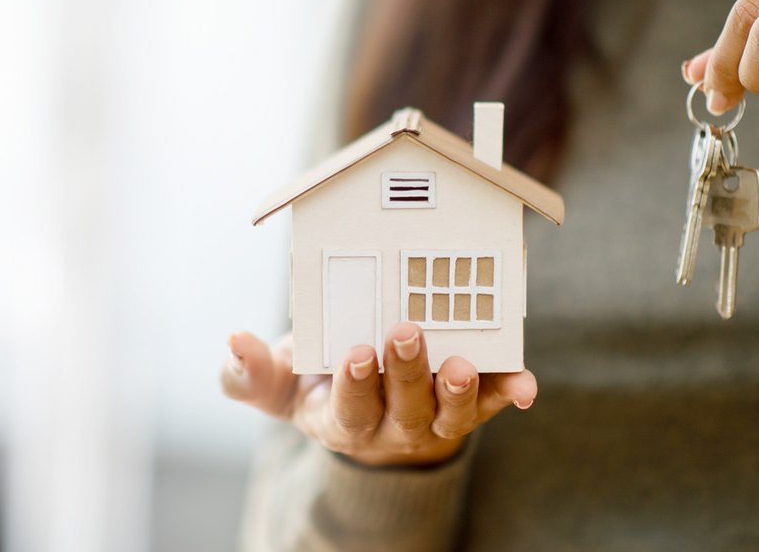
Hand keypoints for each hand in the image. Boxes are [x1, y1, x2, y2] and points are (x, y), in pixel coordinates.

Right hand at [220, 323, 537, 466]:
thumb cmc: (317, 382)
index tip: (355, 352)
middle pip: (404, 408)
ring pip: (451, 414)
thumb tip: (233, 342)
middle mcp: (394, 426)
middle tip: (403, 331)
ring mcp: (436, 418)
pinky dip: (510, 392)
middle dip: (405, 371)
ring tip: (457, 363)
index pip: (350, 410)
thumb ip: (247, 373)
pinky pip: (493, 401)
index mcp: (344, 421)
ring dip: (457, 390)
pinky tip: (526, 385)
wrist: (368, 404)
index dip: (354, 385)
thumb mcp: (276, 384)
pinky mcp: (471, 403)